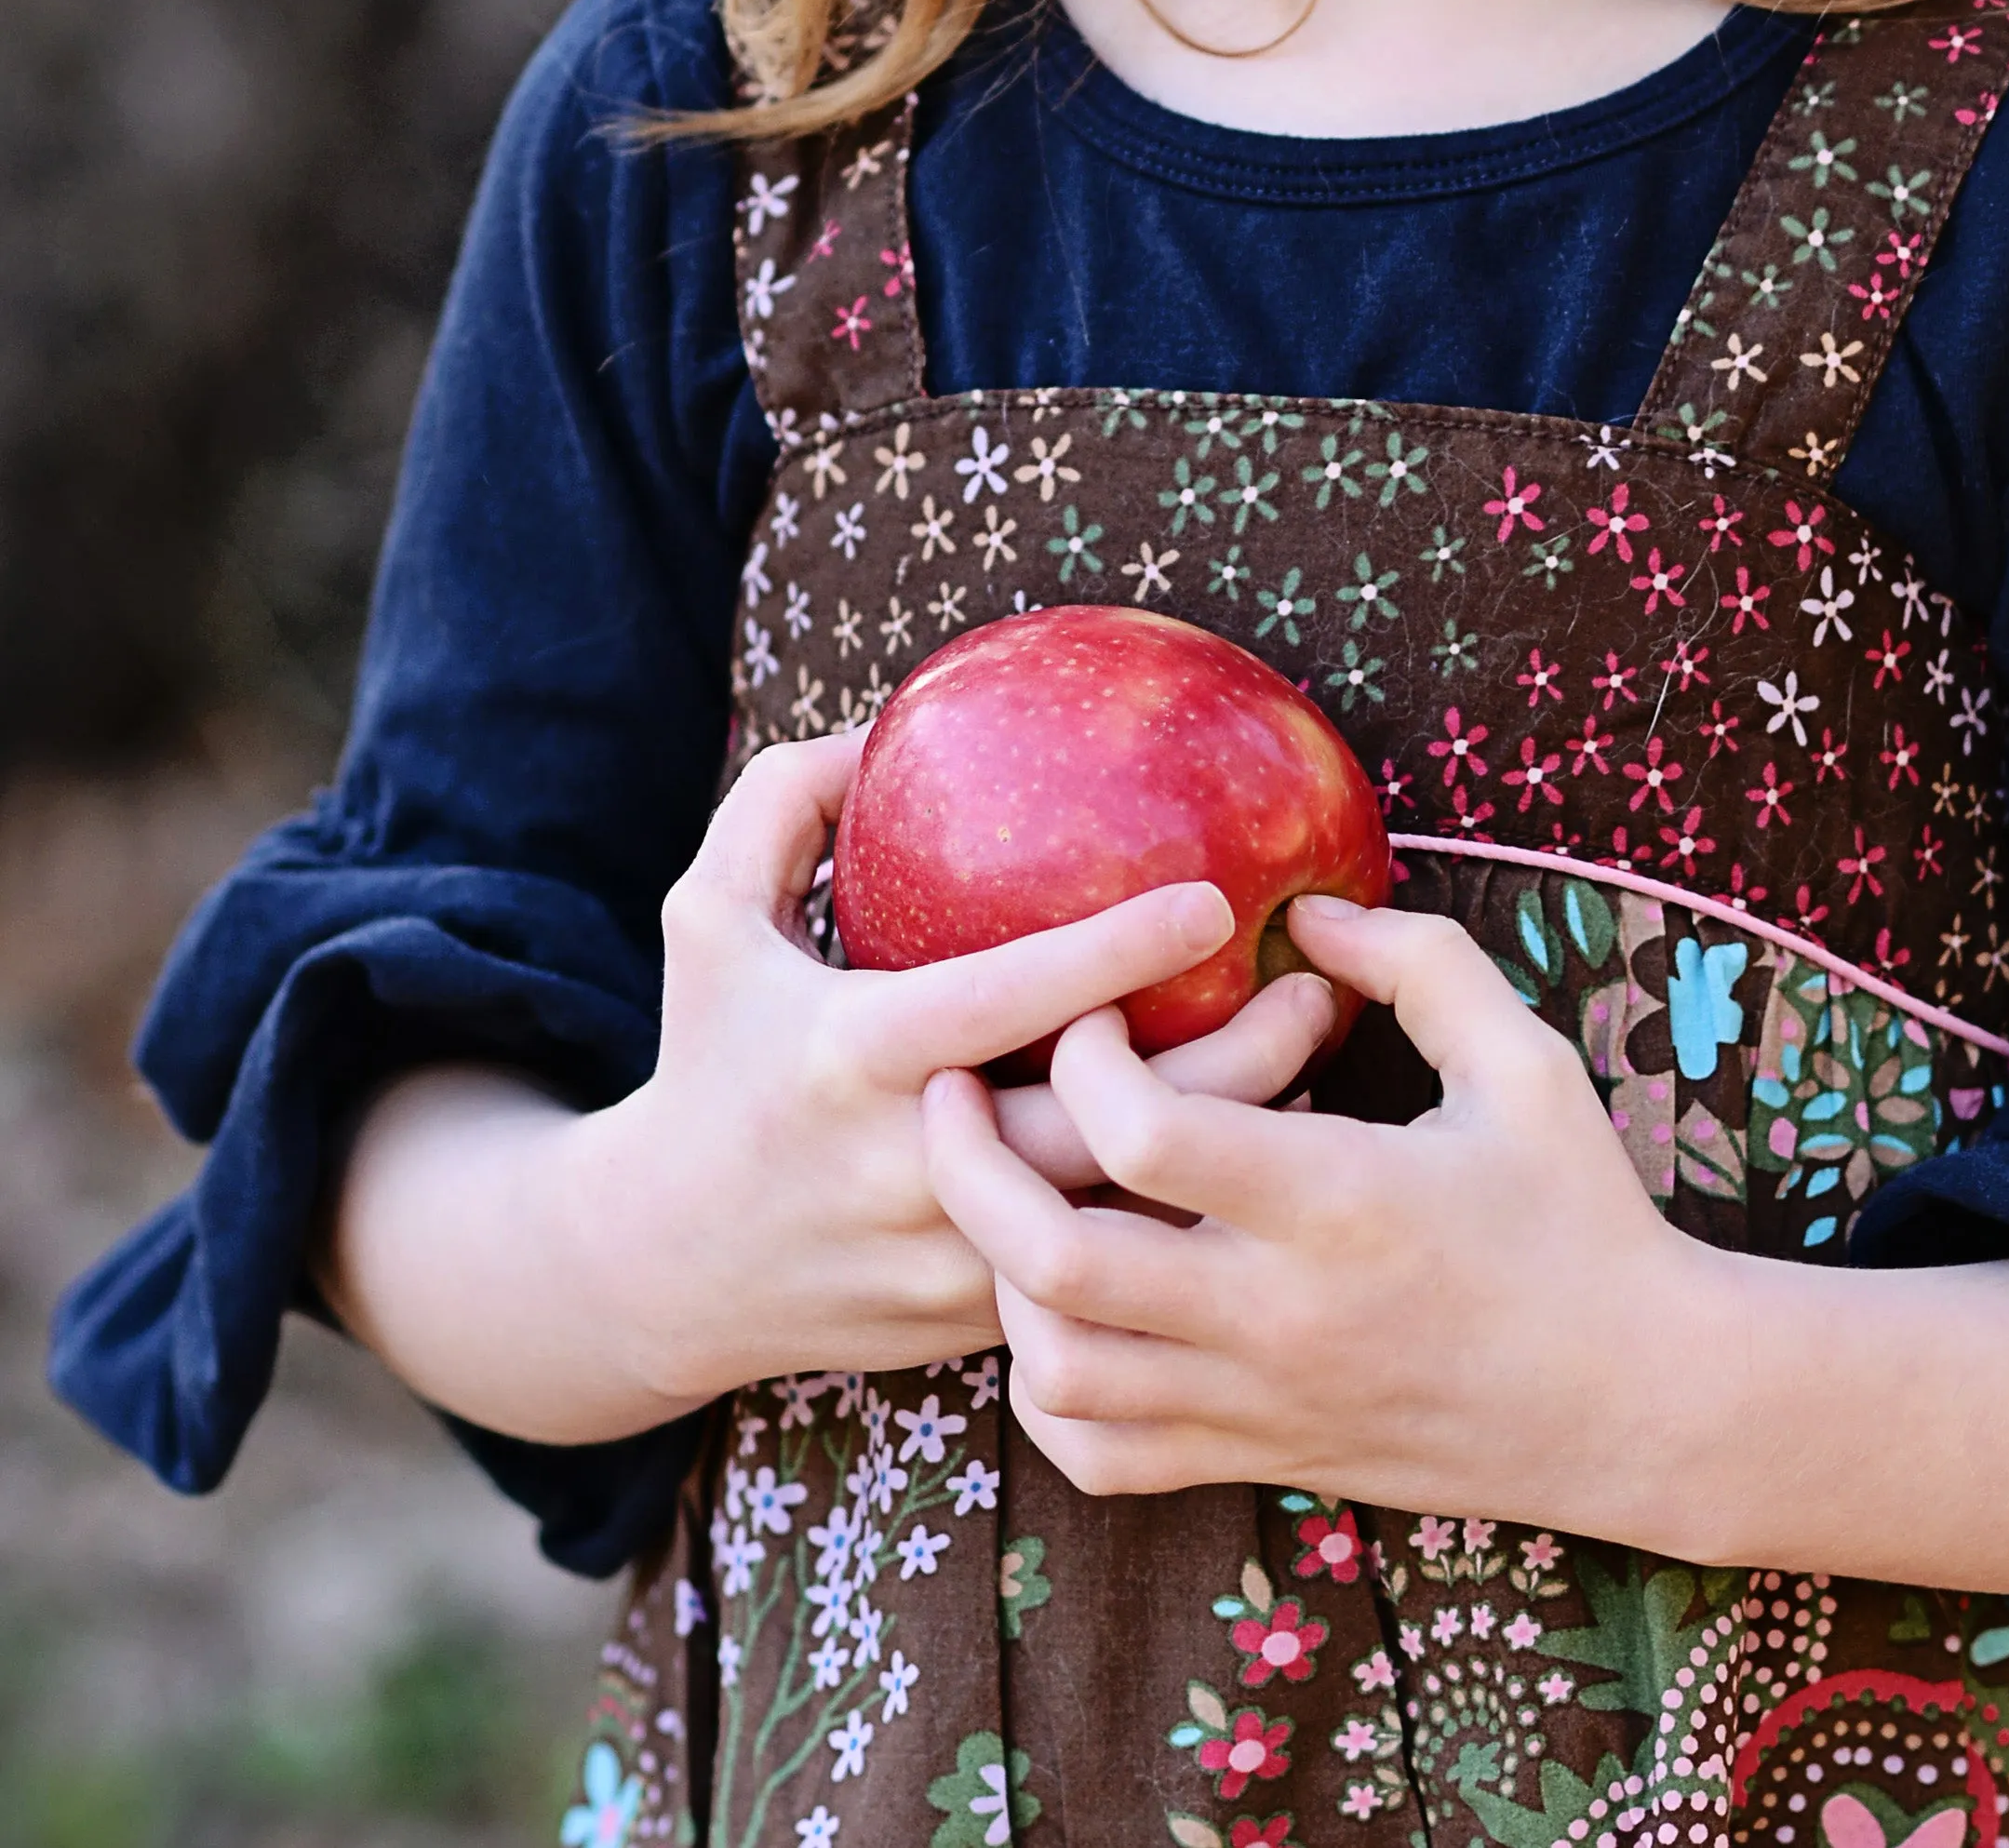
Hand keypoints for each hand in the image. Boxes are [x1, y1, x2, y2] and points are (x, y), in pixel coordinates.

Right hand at [324, 731, 1339, 1445]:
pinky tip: (1247, 1151)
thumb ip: (783, 805)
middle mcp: (911, 1166)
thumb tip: (880, 725)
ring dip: (1228, 1147)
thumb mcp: (706, 917)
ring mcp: (947, 1260)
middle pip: (1107, 1127)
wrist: (649, 1271)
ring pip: (1123, 1214)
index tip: (1212, 896)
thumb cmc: (705, 1061)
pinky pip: (1100, 1272)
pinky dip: (1174, 1215)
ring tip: (1315, 1061)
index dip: (1115, 951)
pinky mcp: (971, 1325)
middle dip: (1233, 1066)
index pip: (1010, 1000)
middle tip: (1316, 989)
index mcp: (858, 1056)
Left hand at [919, 895, 1711, 1532]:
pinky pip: (1099, 1454)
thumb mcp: (1523, 1063)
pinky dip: (1047, 1390)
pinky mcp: (1257, 1458)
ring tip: (1002, 1194)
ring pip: (1054, 1369)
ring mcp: (1258, 1401)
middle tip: (947, 1087)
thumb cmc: (1583, 1216)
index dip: (1085, 1057)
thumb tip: (1304, 916)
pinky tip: (1061, 1315)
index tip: (1092, 1010)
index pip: (1143, 1138)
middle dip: (969, 1164)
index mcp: (1338, 1202)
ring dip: (1000, 1278)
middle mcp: (1277, 1314)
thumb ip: (1416, 964)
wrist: (1635, 1402)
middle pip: (1053, 1262)